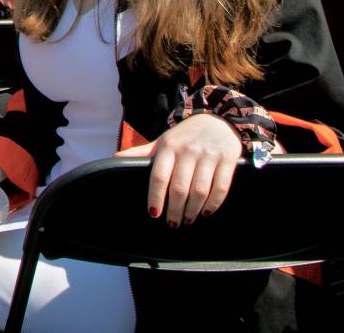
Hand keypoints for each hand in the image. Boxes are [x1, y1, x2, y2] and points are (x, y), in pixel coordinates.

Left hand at [123, 113, 241, 226]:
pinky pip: (221, 187)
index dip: (155, 197)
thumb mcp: (164, 140)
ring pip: (200, 190)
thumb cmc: (186, 136)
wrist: (218, 119)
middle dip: (175, 210)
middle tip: (173, 223)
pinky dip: (214, 204)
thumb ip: (143, 152)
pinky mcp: (228, 159)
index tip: (154, 214)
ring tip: (187, 220)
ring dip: (193, 210)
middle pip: (179, 187)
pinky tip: (206, 212)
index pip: (158, 176)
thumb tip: (115, 158)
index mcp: (168, 146)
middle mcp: (187, 150)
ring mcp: (208, 155)